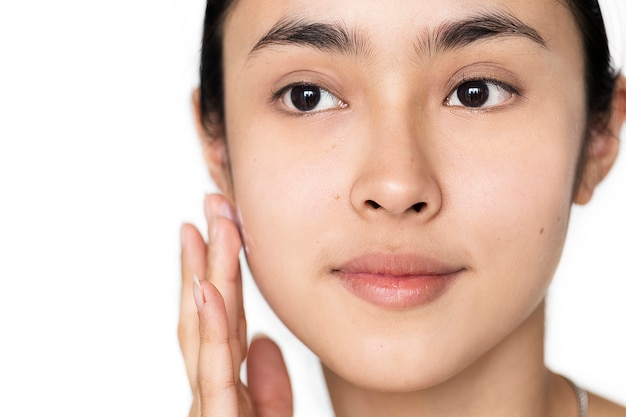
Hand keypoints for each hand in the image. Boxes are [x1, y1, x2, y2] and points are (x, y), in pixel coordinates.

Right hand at [179, 194, 292, 415]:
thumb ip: (269, 387)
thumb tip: (264, 342)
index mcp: (226, 385)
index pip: (223, 318)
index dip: (220, 272)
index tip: (220, 227)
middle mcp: (211, 388)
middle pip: (206, 313)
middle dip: (206, 257)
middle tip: (210, 204)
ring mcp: (208, 405)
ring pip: (203, 330)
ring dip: (205, 274)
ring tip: (206, 227)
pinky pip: (214, 371)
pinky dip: (209, 326)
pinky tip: (205, 286)